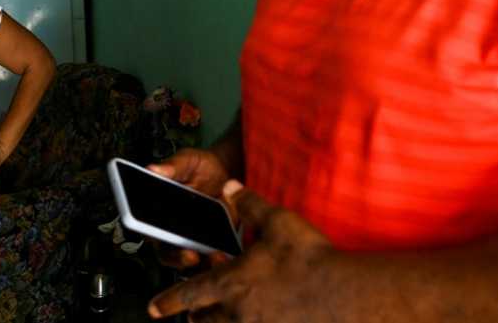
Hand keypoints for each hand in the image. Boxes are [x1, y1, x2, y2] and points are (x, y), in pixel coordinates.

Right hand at [147, 148, 232, 267]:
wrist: (227, 171)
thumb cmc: (201, 167)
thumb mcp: (187, 161)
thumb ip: (173, 166)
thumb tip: (154, 168)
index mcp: (160, 213)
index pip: (150, 233)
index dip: (156, 240)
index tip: (166, 240)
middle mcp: (174, 232)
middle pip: (170, 255)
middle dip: (180, 259)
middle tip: (192, 256)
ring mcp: (195, 242)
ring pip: (193, 263)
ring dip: (202, 265)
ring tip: (216, 257)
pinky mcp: (215, 246)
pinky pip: (214, 260)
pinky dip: (221, 261)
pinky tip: (229, 254)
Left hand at [148, 181, 333, 321]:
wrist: (343, 296)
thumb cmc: (309, 257)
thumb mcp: (278, 221)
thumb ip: (249, 203)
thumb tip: (228, 187)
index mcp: (231, 282)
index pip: (189, 293)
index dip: (168, 300)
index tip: (153, 308)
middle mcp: (238, 312)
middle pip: (204, 321)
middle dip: (196, 316)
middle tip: (193, 313)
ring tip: (224, 318)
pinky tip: (264, 317)